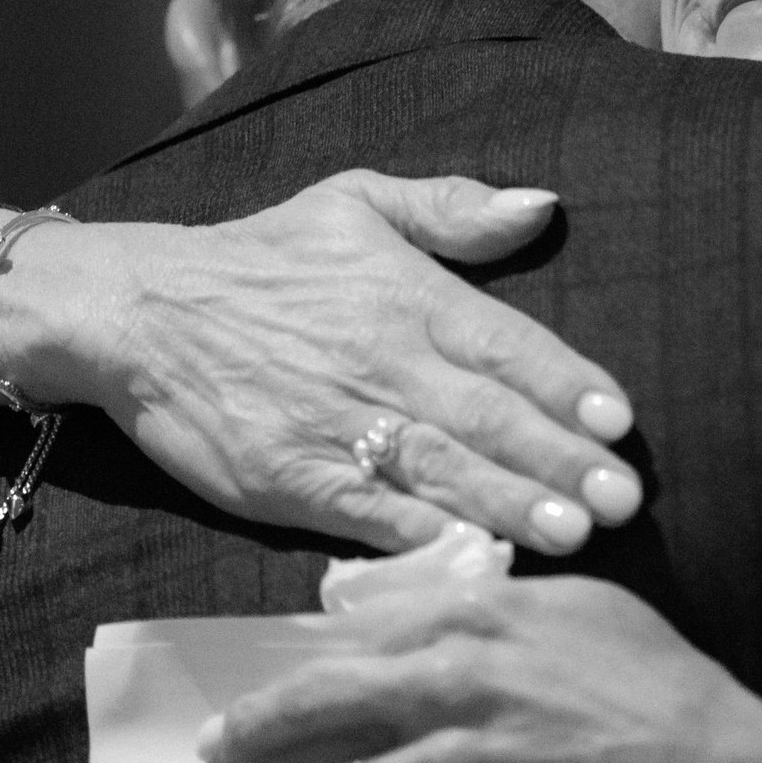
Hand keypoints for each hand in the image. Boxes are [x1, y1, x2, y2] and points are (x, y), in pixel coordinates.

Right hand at [17, 170, 642, 554]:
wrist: (137, 310)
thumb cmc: (261, 258)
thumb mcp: (355, 200)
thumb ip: (452, 207)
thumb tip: (542, 205)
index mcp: (406, 296)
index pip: (505, 343)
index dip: (566, 384)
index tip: (621, 420)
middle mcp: (379, 363)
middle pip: (485, 417)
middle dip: (559, 460)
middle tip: (624, 499)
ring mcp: (333, 427)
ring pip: (438, 472)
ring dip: (508, 506)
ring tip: (573, 535)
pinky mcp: (290, 480)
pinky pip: (368, 516)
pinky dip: (421, 541)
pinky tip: (473, 561)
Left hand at [195, 575, 761, 762]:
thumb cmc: (664, 689)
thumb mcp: (586, 608)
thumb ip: (500, 602)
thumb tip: (429, 605)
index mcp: (480, 617)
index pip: (366, 633)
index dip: (312, 660)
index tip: (278, 679)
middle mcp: (454, 683)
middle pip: (326, 703)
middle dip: (258, 728)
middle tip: (215, 747)